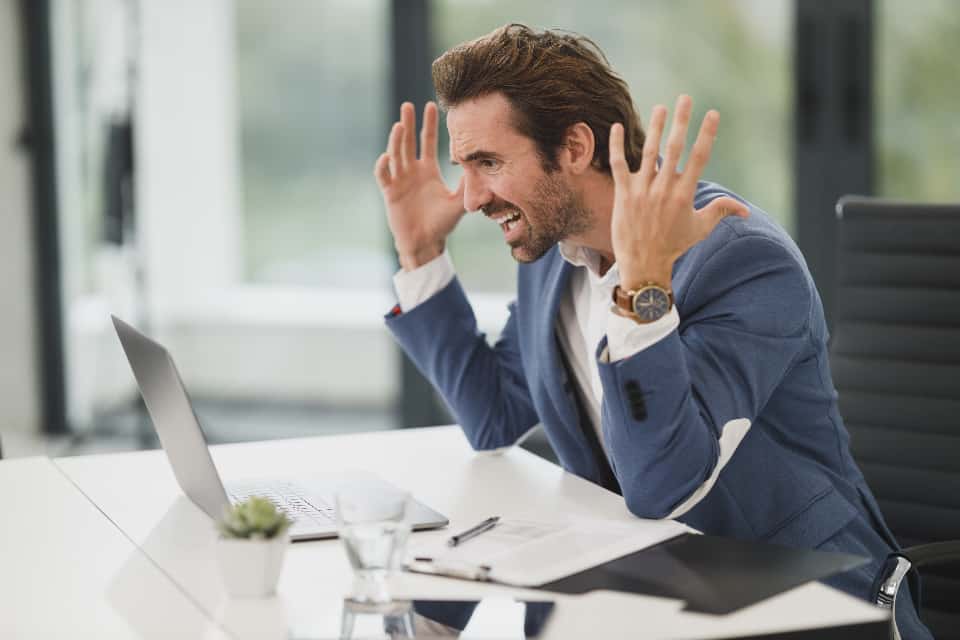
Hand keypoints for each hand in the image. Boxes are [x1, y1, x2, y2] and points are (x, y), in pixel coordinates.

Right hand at [374, 101, 465, 269]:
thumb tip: (480, 166)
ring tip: (400, 125)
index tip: (431, 106)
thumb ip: (468, 186)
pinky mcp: (390, 193)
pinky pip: (384, 176)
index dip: (429, 125)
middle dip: (409, 123)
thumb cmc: (442, 224)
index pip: (427, 142)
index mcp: (428, 171)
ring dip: (397, 140)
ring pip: (396, 155)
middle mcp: (412, 172)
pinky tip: (387, 157)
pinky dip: (383, 166)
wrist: (426, 243)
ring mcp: (400, 181)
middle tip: (408, 105)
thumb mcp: (459, 202)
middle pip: (409, 142)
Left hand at [609, 95, 748, 289]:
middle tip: (685, 98)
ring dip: (655, 127)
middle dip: (681, 121)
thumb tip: (746, 211)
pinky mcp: (623, 194)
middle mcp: (664, 189)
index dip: (707, 133)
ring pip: (649, 151)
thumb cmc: (674, 246)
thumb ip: (721, 211)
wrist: (644, 264)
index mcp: (685, 194)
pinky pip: (618, 164)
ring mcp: (642, 190)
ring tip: (661, 107)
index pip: (700, 157)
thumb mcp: (701, 228)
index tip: (712, 114)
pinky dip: (617, 145)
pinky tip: (618, 127)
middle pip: (674, 147)